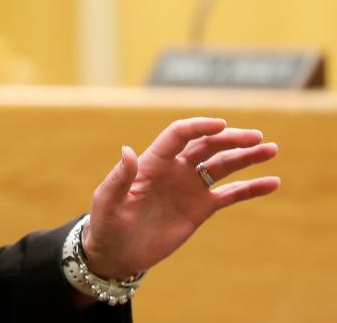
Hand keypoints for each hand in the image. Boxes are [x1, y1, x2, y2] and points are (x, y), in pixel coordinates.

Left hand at [83, 117, 279, 278]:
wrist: (117, 252)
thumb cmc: (106, 223)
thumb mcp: (108, 202)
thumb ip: (120, 178)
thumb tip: (127, 150)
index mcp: (152, 162)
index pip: (179, 135)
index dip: (200, 127)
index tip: (222, 125)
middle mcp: (174, 169)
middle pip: (206, 146)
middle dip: (231, 139)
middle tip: (257, 137)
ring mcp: (189, 187)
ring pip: (222, 165)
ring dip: (246, 156)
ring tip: (271, 149)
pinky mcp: (201, 208)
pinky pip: (230, 194)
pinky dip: (251, 188)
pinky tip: (272, 182)